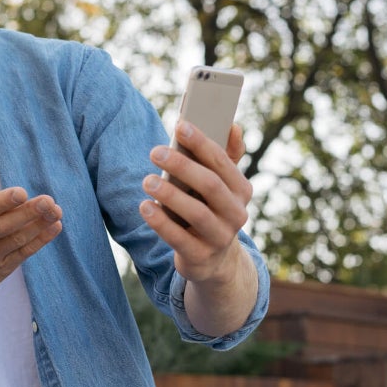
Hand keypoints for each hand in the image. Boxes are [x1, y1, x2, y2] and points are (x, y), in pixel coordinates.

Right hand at [0, 158, 62, 301]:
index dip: (3, 202)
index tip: (22, 193)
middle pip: (4, 226)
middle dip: (28, 213)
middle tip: (48, 200)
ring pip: (17, 240)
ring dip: (39, 226)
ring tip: (56, 211)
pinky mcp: (0, 270)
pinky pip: (23, 254)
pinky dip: (40, 241)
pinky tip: (54, 227)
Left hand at [140, 122, 252, 283]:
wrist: (214, 260)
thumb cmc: (211, 210)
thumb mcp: (221, 186)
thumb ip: (226, 157)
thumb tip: (233, 126)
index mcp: (241, 190)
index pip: (222, 162)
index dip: (201, 142)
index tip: (180, 126)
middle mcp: (236, 214)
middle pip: (209, 185)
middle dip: (182, 165)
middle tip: (155, 151)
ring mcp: (220, 238)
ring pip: (196, 213)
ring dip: (170, 194)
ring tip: (147, 180)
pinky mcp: (201, 257)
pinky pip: (179, 238)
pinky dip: (161, 222)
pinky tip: (145, 206)